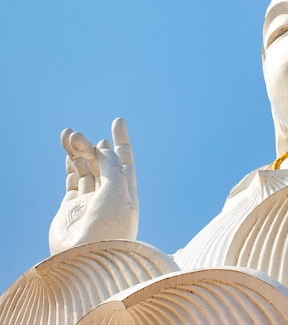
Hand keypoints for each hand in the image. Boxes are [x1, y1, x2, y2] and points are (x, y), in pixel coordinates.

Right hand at [49, 118, 137, 254]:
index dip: (121, 140)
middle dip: (91, 146)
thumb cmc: (109, 223)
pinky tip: (69, 154)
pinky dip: (70, 167)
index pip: (125, 160)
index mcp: (127, 192)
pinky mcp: (72, 210)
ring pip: (85, 170)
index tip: (117, 121)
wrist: (87, 257)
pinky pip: (72, 182)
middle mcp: (109, 196)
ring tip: (69, 134)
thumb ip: (110, 165)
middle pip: (102, 163)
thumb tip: (102, 148)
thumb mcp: (117, 188)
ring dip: (78, 152)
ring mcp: (90, 202)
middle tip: (78, 134)